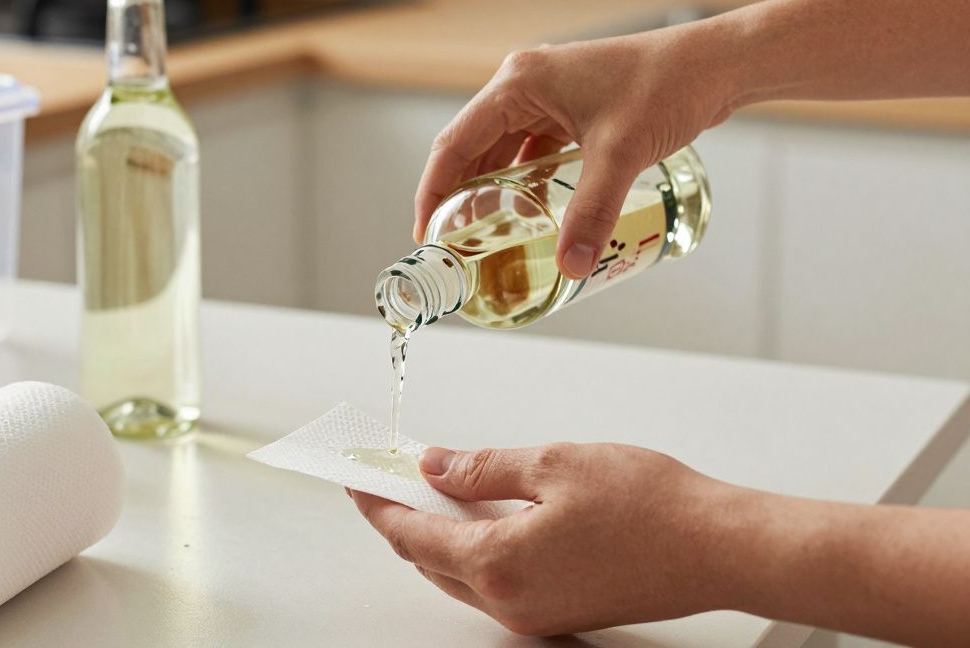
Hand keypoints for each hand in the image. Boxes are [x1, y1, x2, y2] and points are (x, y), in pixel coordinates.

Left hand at [349, 443, 740, 635]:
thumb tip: (436, 468)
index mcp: (499, 565)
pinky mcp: (560, 612)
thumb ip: (482, 469)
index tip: (355, 477)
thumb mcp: (554, 464)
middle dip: (403, 518)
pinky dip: (477, 548)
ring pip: (463, 574)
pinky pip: (497, 581)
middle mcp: (510, 603)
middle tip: (387, 476)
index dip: (377, 503)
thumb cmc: (653, 506)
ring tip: (431, 486)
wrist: (722, 549)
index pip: (411, 536)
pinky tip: (481, 513)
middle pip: (430, 561)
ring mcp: (536, 614)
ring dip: (441, 534)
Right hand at [415, 30, 736, 277]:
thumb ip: (591, 212)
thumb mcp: (620, 154)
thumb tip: (570, 266)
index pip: (455, 144)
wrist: (716, 65)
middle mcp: (524, 84)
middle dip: (460, 194)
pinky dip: (525, 178)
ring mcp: (548, 95)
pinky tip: (531, 207)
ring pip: (503, 149)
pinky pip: (533, 148)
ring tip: (485, 231)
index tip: (424, 231)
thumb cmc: (667, 86)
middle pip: (473, 148)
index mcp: (518, 83)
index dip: (434, 191)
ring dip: (492, 188)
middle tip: (453, 240)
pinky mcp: (571, 107)